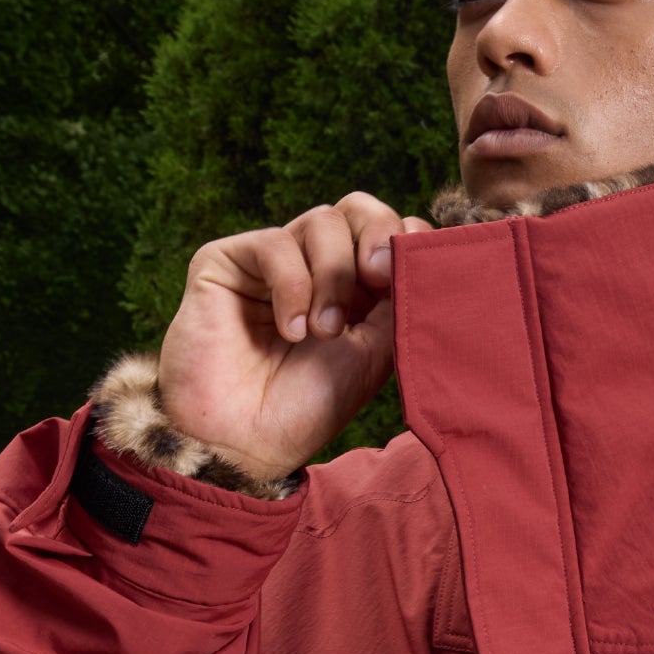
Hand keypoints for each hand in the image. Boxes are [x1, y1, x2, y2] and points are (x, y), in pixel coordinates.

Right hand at [157, 194, 435, 483]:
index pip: (389, 233)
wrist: (245, 444)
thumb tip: (427, 257)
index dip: (406, 240)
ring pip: (321, 221)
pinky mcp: (226, 262)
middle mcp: (315, 268)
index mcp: (357, 291)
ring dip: (333, 275)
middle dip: (377, 233)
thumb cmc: (307, 409)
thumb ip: (398, 305)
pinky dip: (292, 286)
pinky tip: (292, 331)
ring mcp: (271, 263)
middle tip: (377, 277)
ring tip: (323, 332)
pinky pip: (274, 245)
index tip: (414, 272)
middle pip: (357, 208)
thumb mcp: (373, 356)